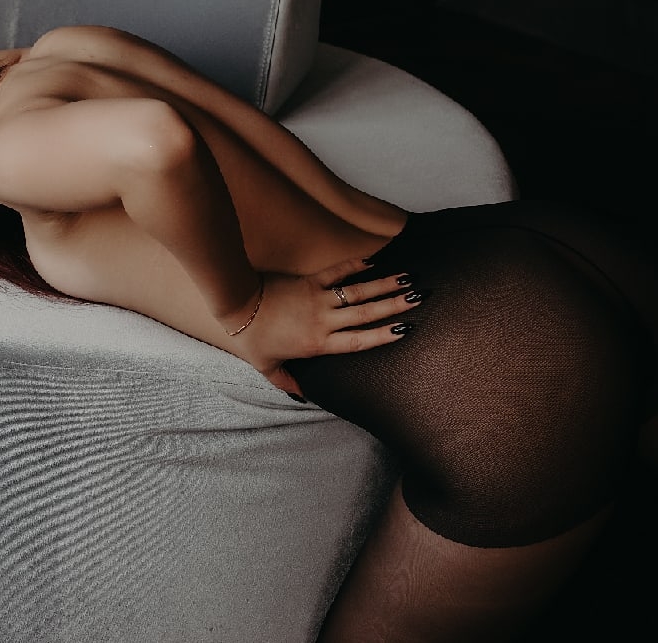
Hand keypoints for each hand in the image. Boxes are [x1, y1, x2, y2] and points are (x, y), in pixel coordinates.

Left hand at [236, 257, 421, 394]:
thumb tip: (302, 397)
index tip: (406, 329)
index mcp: (318, 343)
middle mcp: (324, 320)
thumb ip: (287, 382)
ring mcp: (317, 298)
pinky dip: (354, 265)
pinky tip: (373, 260)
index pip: (358, 341)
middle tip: (420, 297)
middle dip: (395, 305)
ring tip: (407, 278)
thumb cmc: (251, 338)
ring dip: (383, 284)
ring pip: (357, 292)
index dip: (383, 335)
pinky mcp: (308, 280)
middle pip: (366, 313)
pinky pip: (335, 272)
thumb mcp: (267, 366)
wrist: (237, 305)